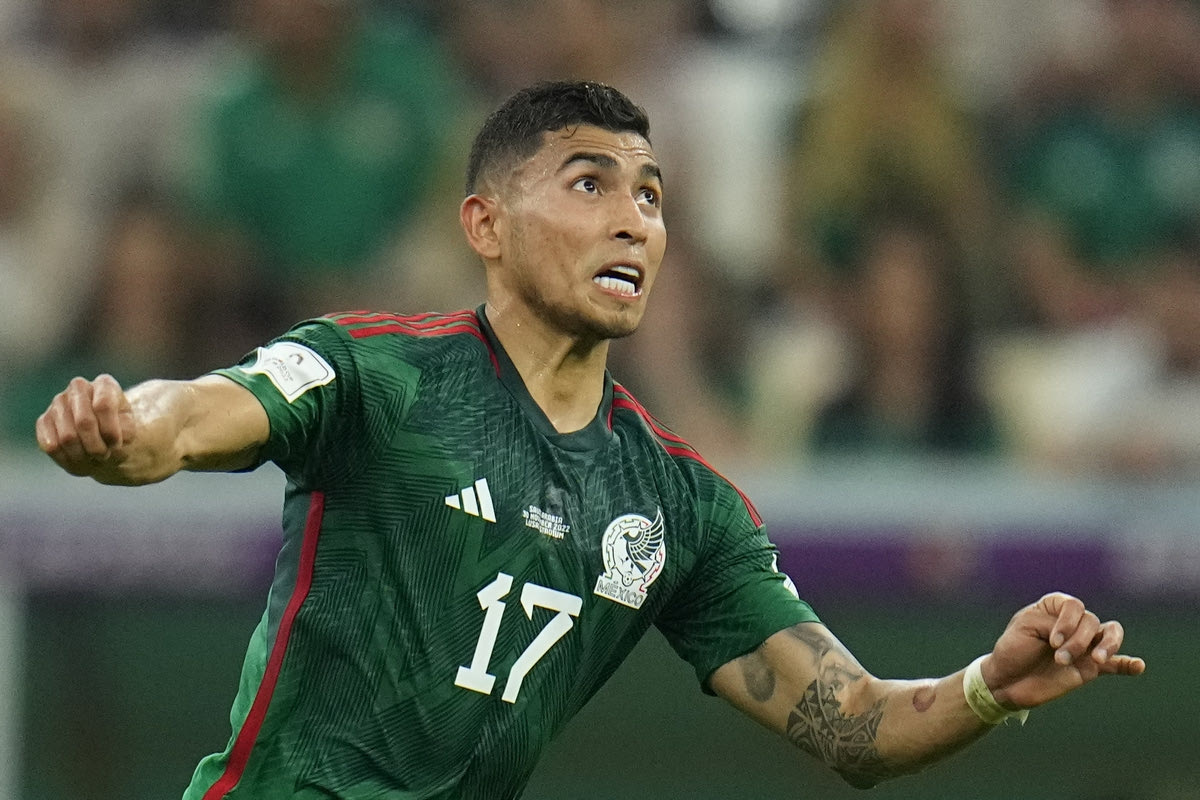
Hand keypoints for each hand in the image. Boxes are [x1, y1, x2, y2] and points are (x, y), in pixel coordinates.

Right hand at [36, 374, 136, 480]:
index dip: (111, 432)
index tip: (116, 445)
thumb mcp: (129, 429)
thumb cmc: (118, 430)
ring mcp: (58, 402)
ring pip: (67, 437)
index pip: (104, 406)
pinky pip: (51, 445)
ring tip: (92, 459)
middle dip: (96, 447)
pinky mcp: (43, 420)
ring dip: (82, 456)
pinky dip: (66, 459)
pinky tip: (77, 460)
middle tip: (104, 456)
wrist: (102, 435)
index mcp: (104, 384)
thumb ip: (125, 432)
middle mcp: (78, 387)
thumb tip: (111, 438)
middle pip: (84, 422)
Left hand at [981, 592, 1144, 710]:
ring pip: (1110, 635)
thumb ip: (1053, 624)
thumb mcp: (1025, 628)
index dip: (1067, 622)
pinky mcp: (1089, 668)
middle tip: (1059, 657)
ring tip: (1098, 660)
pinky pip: (1116, 664)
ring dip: (1108, 646)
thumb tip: (1083, 636)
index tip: (1052, 641)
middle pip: (1092, 622)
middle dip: (1078, 641)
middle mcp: (1073, 624)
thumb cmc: (1012, 649)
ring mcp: (1084, 645)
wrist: (1006, 681)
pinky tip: (1138, 666)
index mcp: (1054, 608)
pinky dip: (1129, 664)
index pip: (1074, 606)